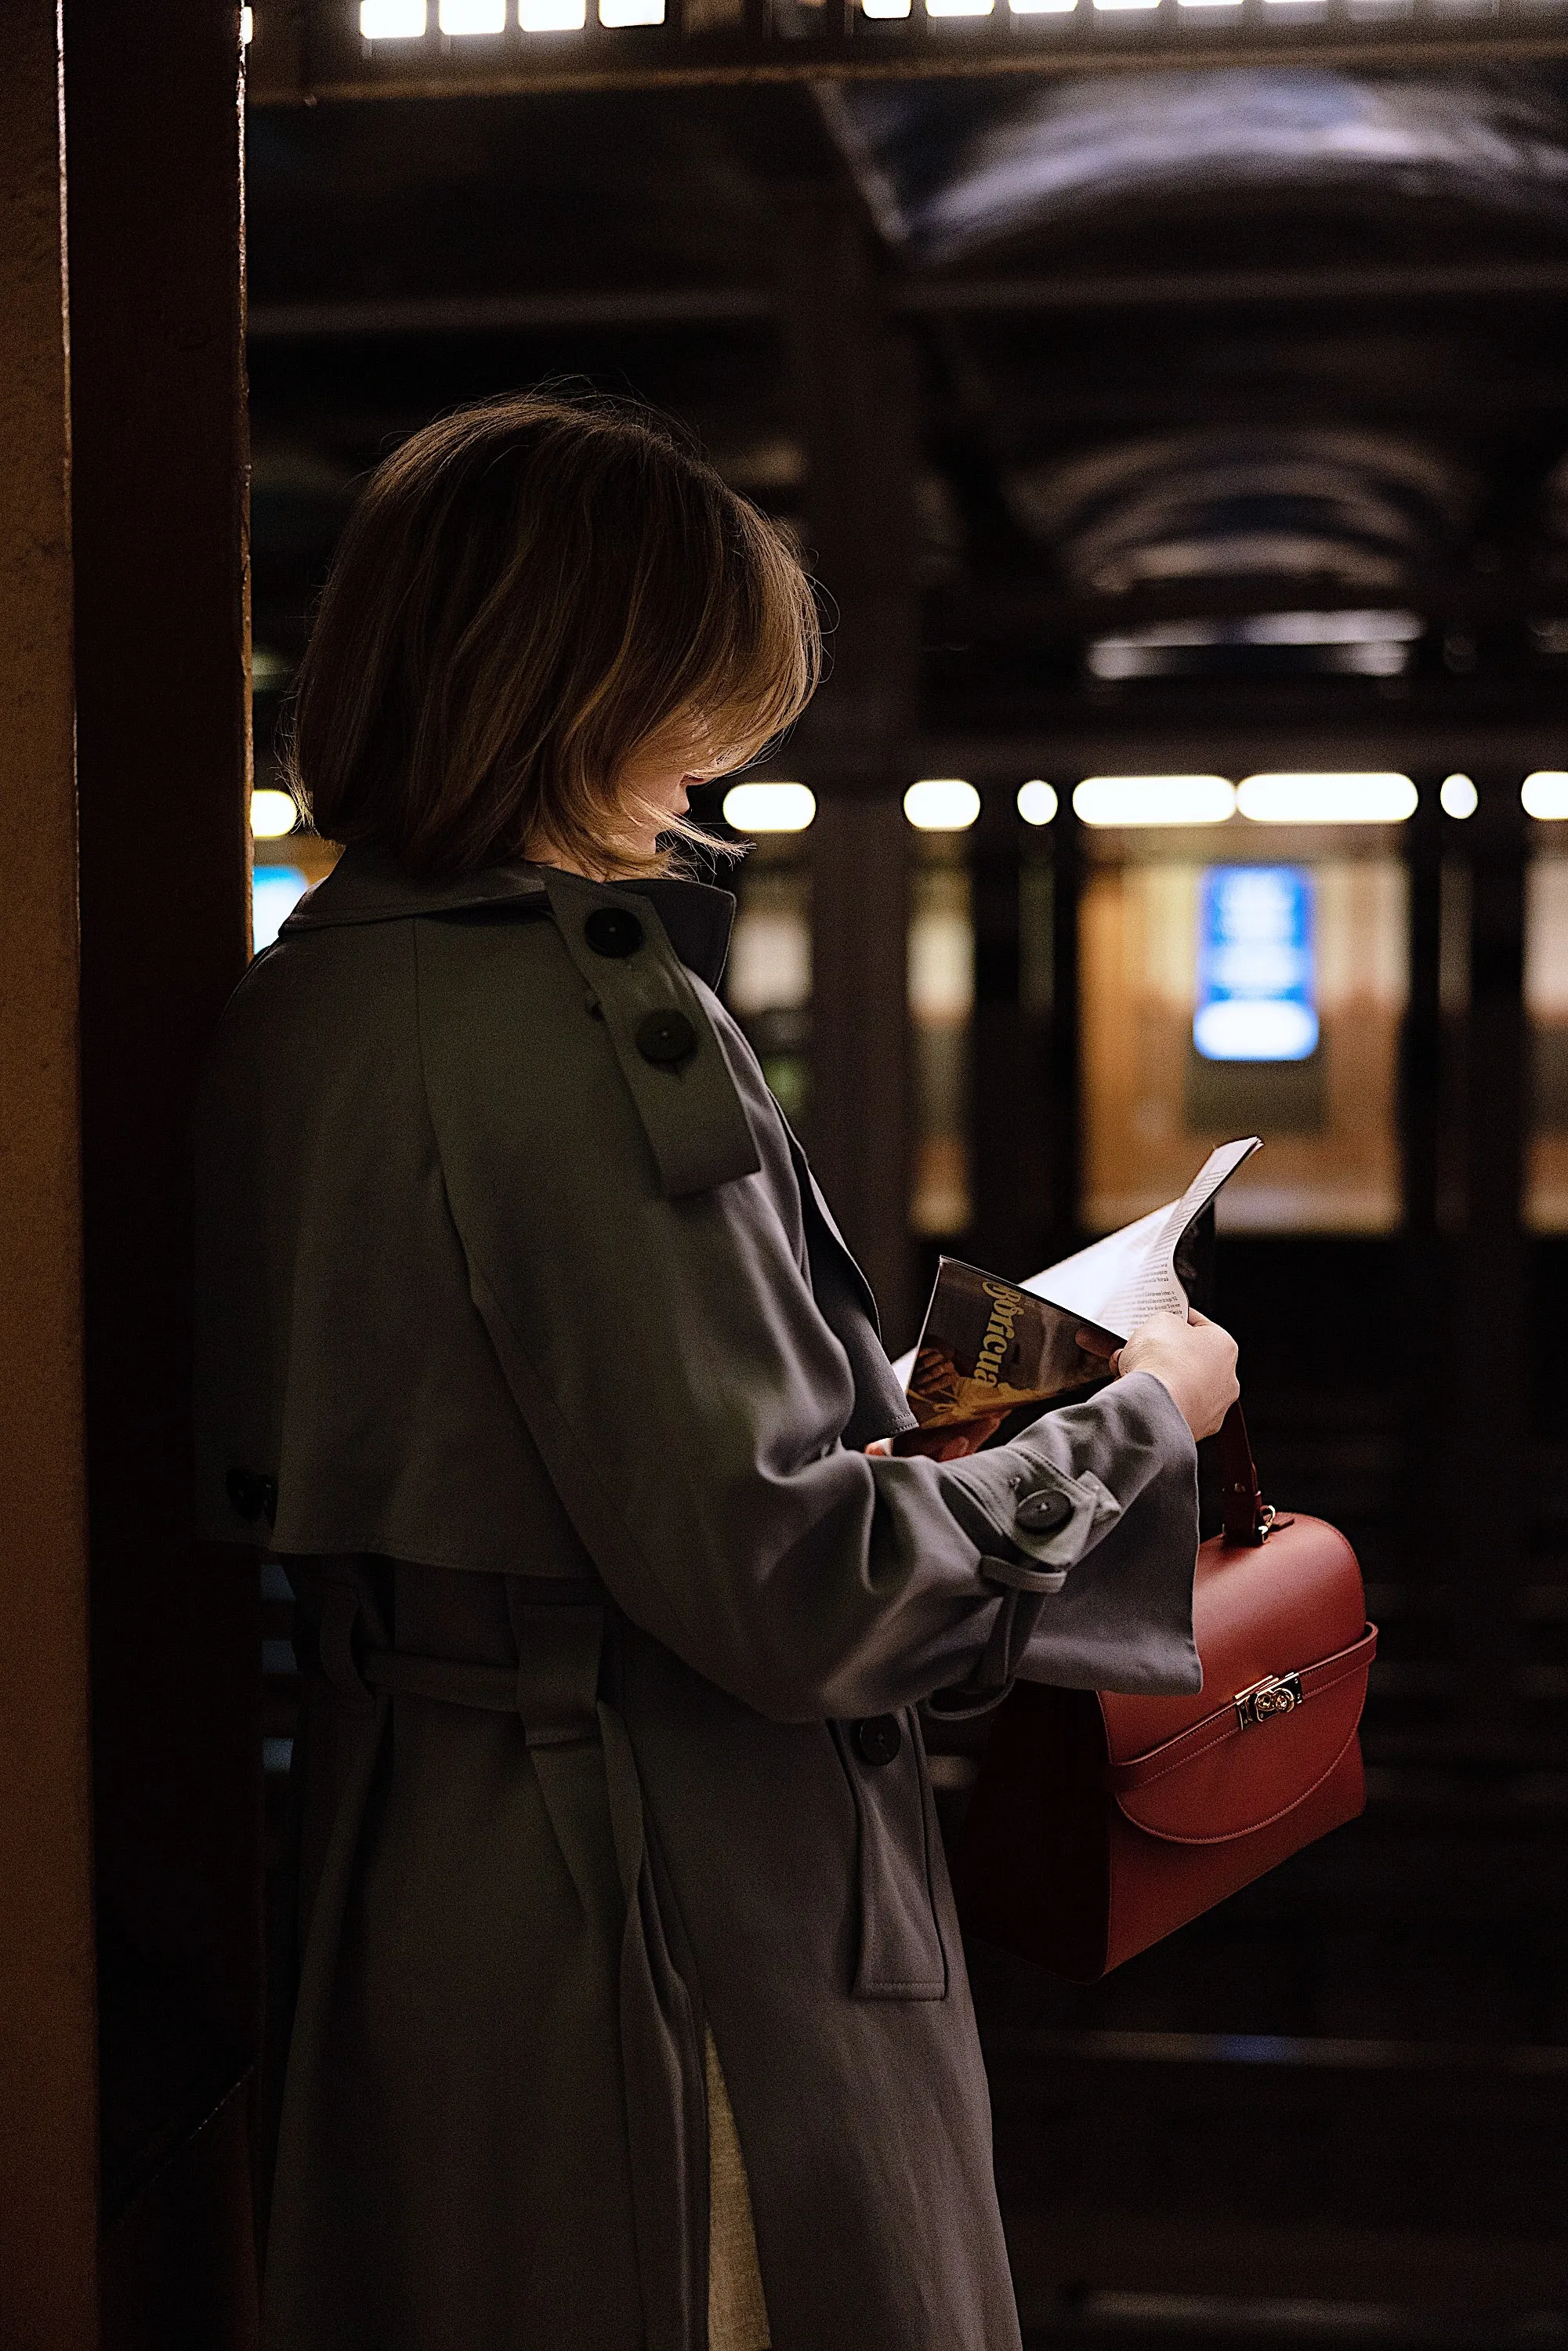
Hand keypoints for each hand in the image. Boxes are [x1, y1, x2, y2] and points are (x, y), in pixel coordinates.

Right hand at [1110, 1308, 1238, 1440]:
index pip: (1200, 1326)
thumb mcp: (1160, 1320)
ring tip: (1130, 1373)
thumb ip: (1166, 1321)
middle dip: (1163, 1354)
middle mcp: (1226, 1379)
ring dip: (1157, 1379)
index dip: (1177, 1320)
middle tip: (1140, 1350)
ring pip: (1179, 1386)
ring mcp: (1212, 1408)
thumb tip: (1162, 1330)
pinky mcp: (1195, 1428)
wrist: (1152, 1405)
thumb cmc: (1161, 1362)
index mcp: (1224, 1346)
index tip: (1162, 1321)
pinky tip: (1135, 1393)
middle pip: (1189, 1360)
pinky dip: (1154, 1401)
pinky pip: (1170, 1408)